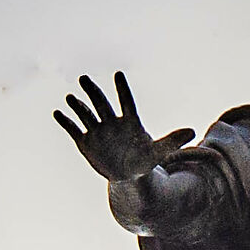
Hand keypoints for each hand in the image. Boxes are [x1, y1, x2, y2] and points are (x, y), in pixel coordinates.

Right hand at [53, 70, 192, 183]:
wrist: (127, 175)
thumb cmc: (143, 160)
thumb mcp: (158, 152)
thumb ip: (172, 141)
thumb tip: (191, 131)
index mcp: (129, 121)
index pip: (126, 102)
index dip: (123, 90)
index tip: (119, 75)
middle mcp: (111, 122)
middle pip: (101, 103)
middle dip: (92, 92)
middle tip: (84, 78)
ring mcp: (97, 131)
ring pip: (86, 114)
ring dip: (78, 106)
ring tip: (70, 97)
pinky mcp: (85, 142)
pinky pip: (73, 129)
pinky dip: (66, 122)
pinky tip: (57, 113)